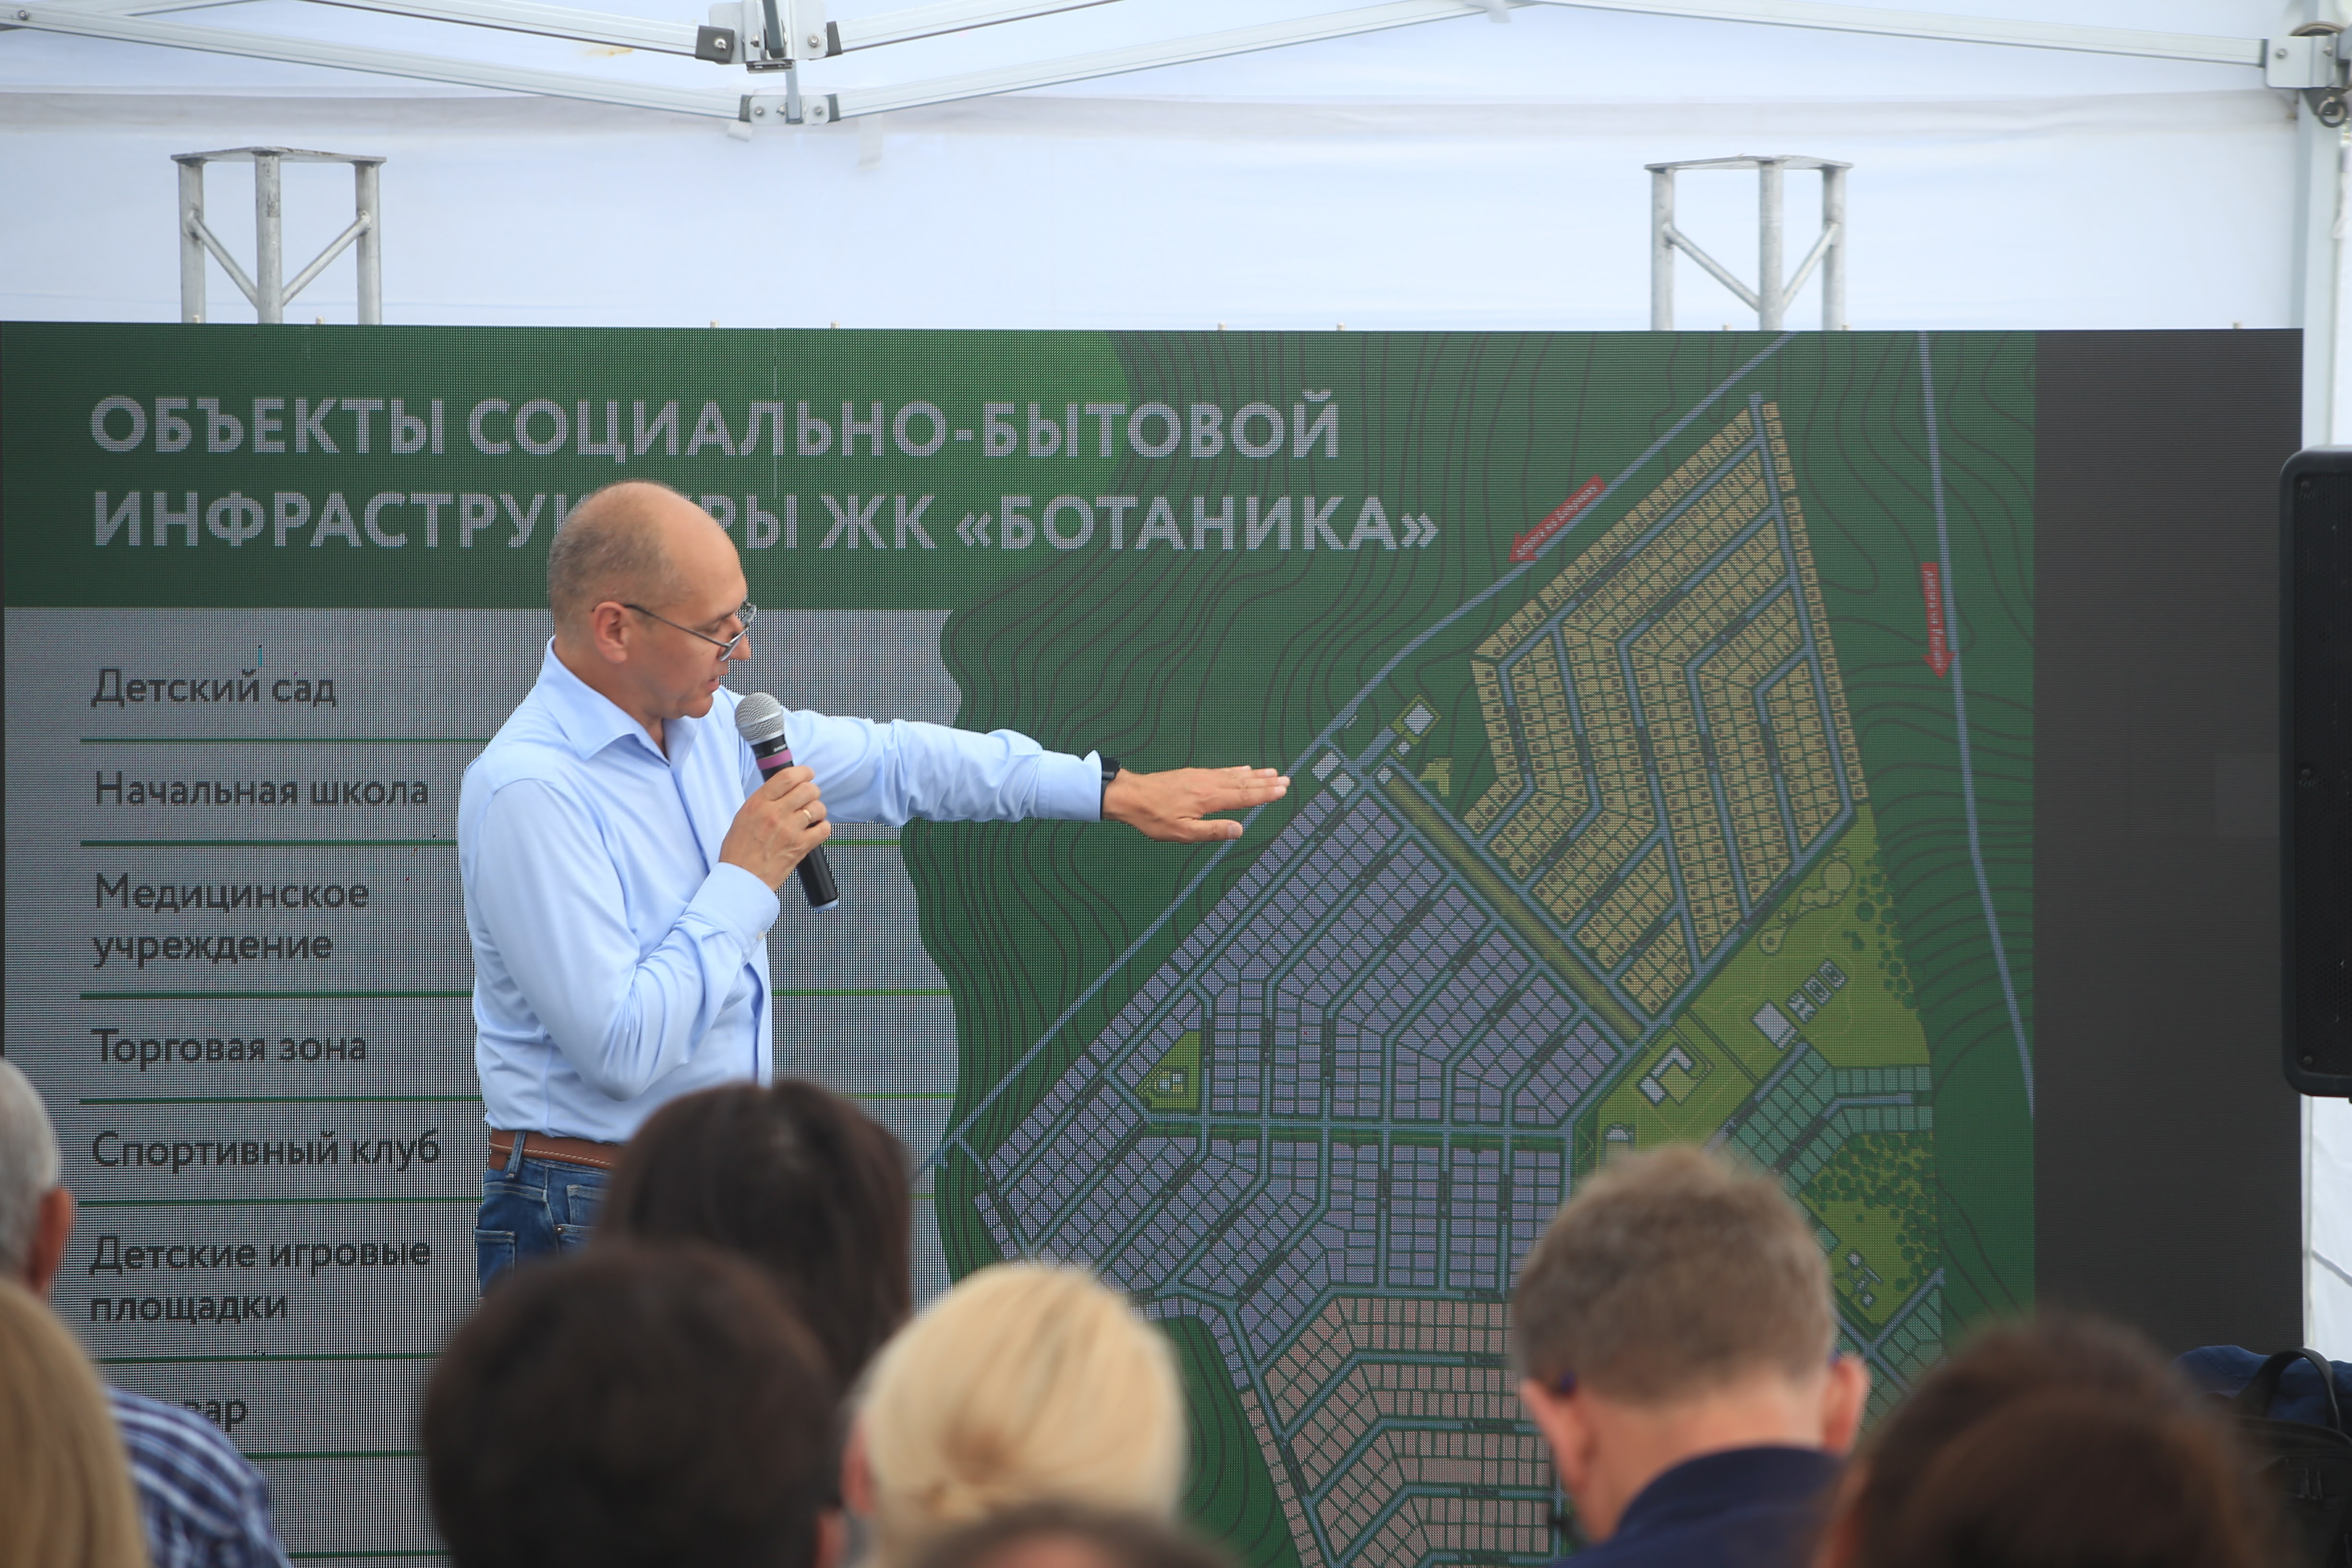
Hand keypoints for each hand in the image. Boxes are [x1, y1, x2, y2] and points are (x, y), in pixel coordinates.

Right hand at [719, 764, 830, 888]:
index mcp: (758, 803)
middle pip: (807, 789)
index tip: (807, 774)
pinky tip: (814, 831)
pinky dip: (823, 828)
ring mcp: (789, 830)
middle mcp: (775, 813)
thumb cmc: (739, 850)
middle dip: (812, 791)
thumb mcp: (744, 816)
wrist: (741, 879)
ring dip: (818, 810)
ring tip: (810, 817)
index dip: (803, 772)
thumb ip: (764, 801)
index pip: (787, 776)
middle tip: (809, 798)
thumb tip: (785, 788)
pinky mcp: (801, 846)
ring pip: (818, 807)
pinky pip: (824, 829)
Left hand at [1103, 765, 1289, 842]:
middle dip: (1265, 782)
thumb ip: (1213, 831)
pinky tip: (1242, 769)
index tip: (1282, 790)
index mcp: (1209, 799)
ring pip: (1234, 774)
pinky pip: (1221, 770)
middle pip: (1243, 782)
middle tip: (1285, 779)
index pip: (1244, 796)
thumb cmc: (1153, 817)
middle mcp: (1208, 783)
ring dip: (1255, 774)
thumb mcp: (1183, 833)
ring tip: (1272, 772)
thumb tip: (1239, 830)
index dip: (1265, 794)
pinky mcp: (1193, 774)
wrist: (1130, 796)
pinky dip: (1236, 770)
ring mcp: (1200, 776)